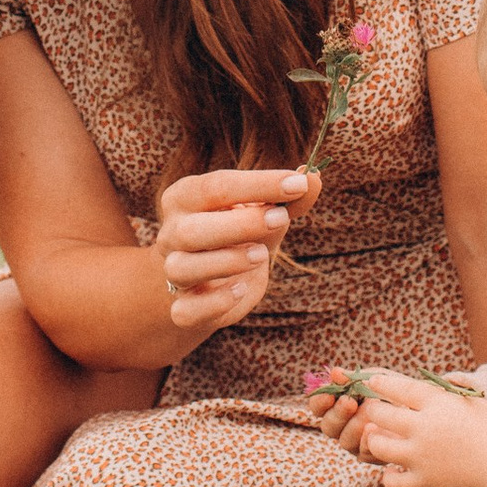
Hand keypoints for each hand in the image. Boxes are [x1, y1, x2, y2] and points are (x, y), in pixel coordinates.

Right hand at [150, 166, 317, 336]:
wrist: (213, 279)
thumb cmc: (239, 233)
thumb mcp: (263, 211)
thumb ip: (287, 197)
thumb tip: (314, 177)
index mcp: (186, 197)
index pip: (215, 187)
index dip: (258, 184)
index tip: (298, 184)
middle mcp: (172, 233)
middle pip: (192, 230)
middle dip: (240, 225)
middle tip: (281, 218)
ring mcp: (173, 271)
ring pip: (183, 269)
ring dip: (227, 262)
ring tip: (262, 255)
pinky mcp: (182, 307)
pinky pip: (186, 310)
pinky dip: (215, 302)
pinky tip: (241, 289)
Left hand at [326, 367, 486, 486]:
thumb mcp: (474, 400)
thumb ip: (450, 389)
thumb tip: (433, 379)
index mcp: (439, 404)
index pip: (399, 388)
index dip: (381, 384)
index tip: (372, 383)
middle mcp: (425, 429)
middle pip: (381, 414)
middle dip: (374, 410)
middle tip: (374, 411)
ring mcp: (422, 458)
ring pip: (378, 446)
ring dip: (376, 441)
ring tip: (380, 439)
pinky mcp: (424, 483)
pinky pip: (391, 481)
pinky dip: (389, 475)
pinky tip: (395, 468)